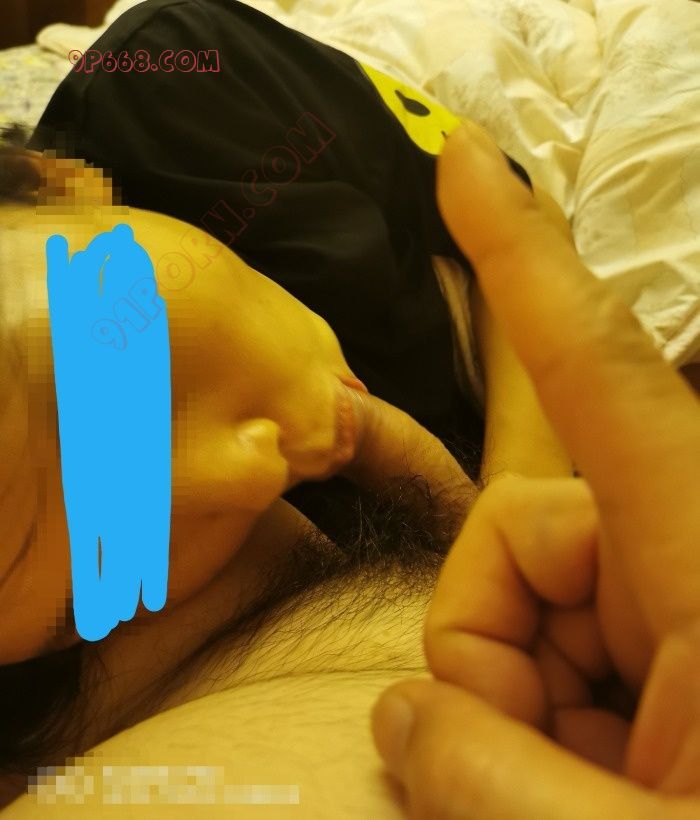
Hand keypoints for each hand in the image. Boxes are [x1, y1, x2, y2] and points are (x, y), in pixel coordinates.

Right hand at [371, 121, 699, 817]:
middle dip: (485, 641)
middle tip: (516, 749)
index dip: (522, 254)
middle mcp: (698, 551)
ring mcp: (686, 596)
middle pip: (523, 523)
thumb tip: (397, 719)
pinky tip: (594, 777)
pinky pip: (564, 636)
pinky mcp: (679, 640)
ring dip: (518, 692)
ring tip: (576, 785)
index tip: (466, 164)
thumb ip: (489, 784)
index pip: (597, 366)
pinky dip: (548, 711)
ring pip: (532, 589)